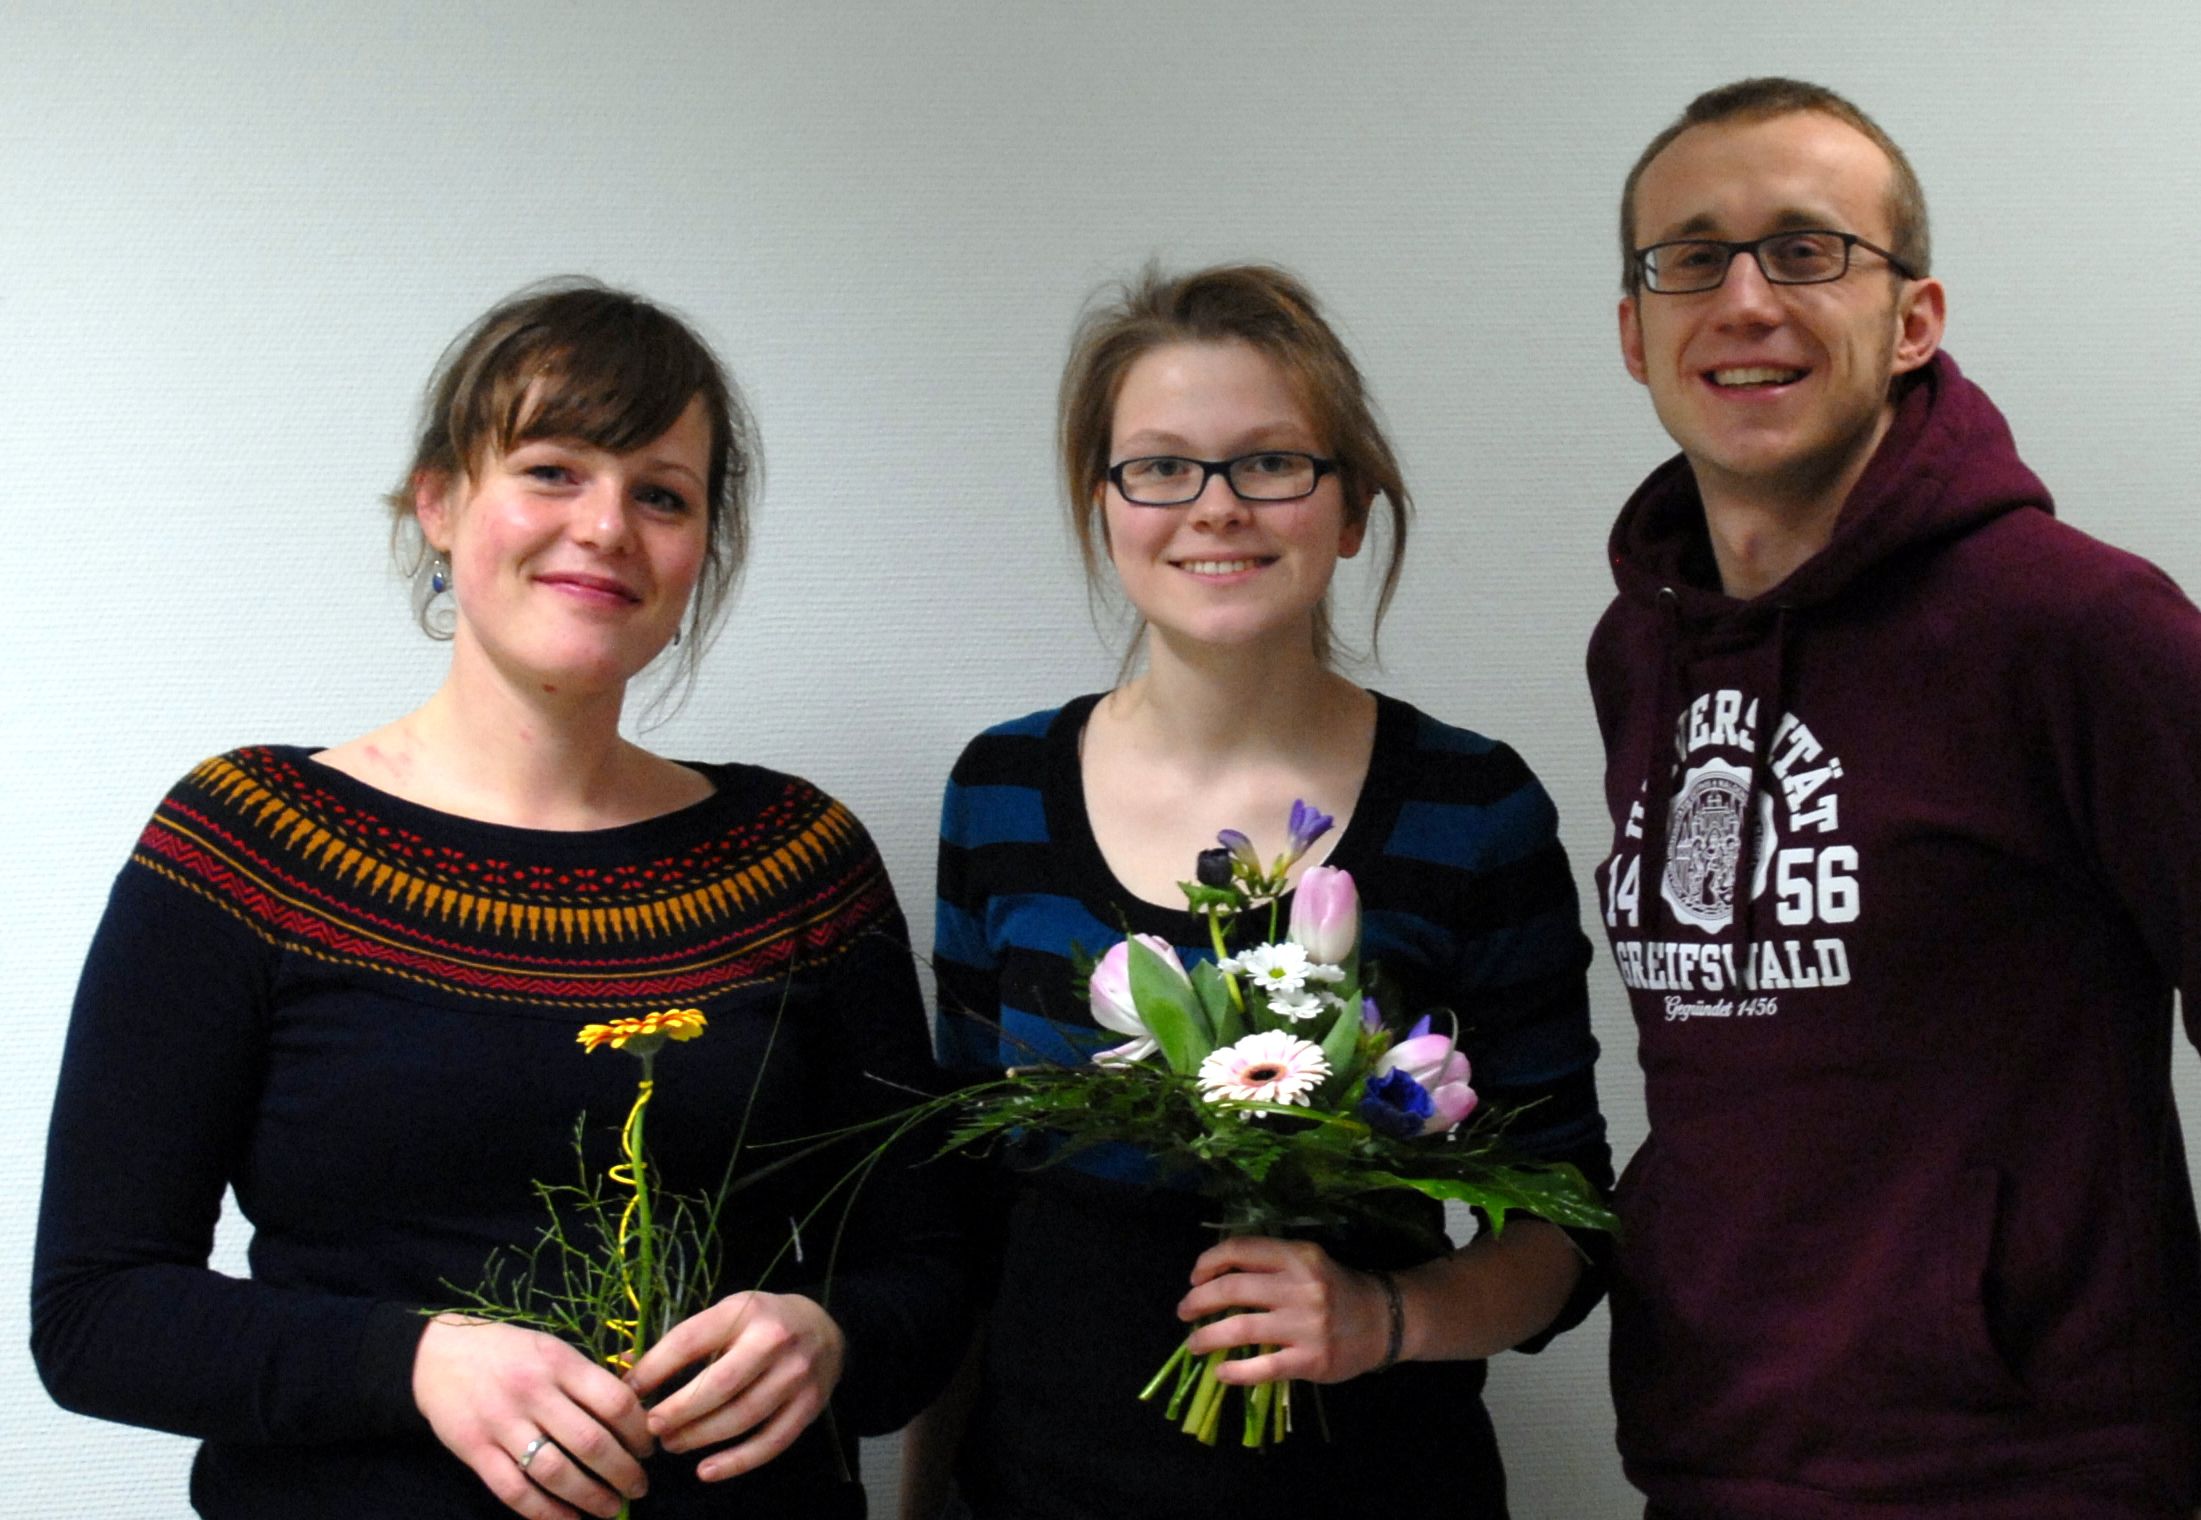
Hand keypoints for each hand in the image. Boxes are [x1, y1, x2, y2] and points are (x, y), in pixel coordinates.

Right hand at [413, 1315, 651, 1519]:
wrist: (436, 1355)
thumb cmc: (508, 1352)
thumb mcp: (552, 1349)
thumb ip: (589, 1376)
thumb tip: (639, 1397)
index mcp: (559, 1363)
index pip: (614, 1401)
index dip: (639, 1431)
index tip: (648, 1449)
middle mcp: (534, 1393)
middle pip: (591, 1442)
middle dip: (623, 1472)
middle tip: (639, 1487)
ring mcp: (502, 1424)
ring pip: (555, 1472)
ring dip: (590, 1497)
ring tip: (611, 1508)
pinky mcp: (475, 1451)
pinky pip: (515, 1491)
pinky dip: (546, 1513)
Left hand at [627, 1290, 845, 1482]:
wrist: (824, 1328)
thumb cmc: (761, 1323)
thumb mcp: (725, 1315)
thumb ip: (682, 1341)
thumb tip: (626, 1367)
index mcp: (743, 1311)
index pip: (691, 1340)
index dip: (656, 1368)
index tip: (631, 1390)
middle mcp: (773, 1340)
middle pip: (720, 1383)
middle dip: (679, 1410)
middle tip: (651, 1428)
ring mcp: (795, 1375)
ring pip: (742, 1416)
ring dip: (700, 1436)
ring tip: (672, 1445)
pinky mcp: (809, 1406)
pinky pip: (770, 1442)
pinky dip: (736, 1461)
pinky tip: (706, 1471)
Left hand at [1177, 1236, 1390, 1386]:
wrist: (1383, 1321)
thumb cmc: (1336, 1290)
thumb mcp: (1308, 1262)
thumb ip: (1269, 1264)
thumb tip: (1215, 1277)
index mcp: (1297, 1257)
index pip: (1240, 1250)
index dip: (1208, 1262)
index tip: (1194, 1278)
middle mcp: (1300, 1287)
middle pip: (1232, 1289)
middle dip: (1198, 1300)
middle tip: (1184, 1311)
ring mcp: (1305, 1326)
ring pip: (1240, 1328)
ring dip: (1206, 1337)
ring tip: (1193, 1343)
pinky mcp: (1310, 1360)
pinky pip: (1262, 1367)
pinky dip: (1234, 1371)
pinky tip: (1221, 1372)